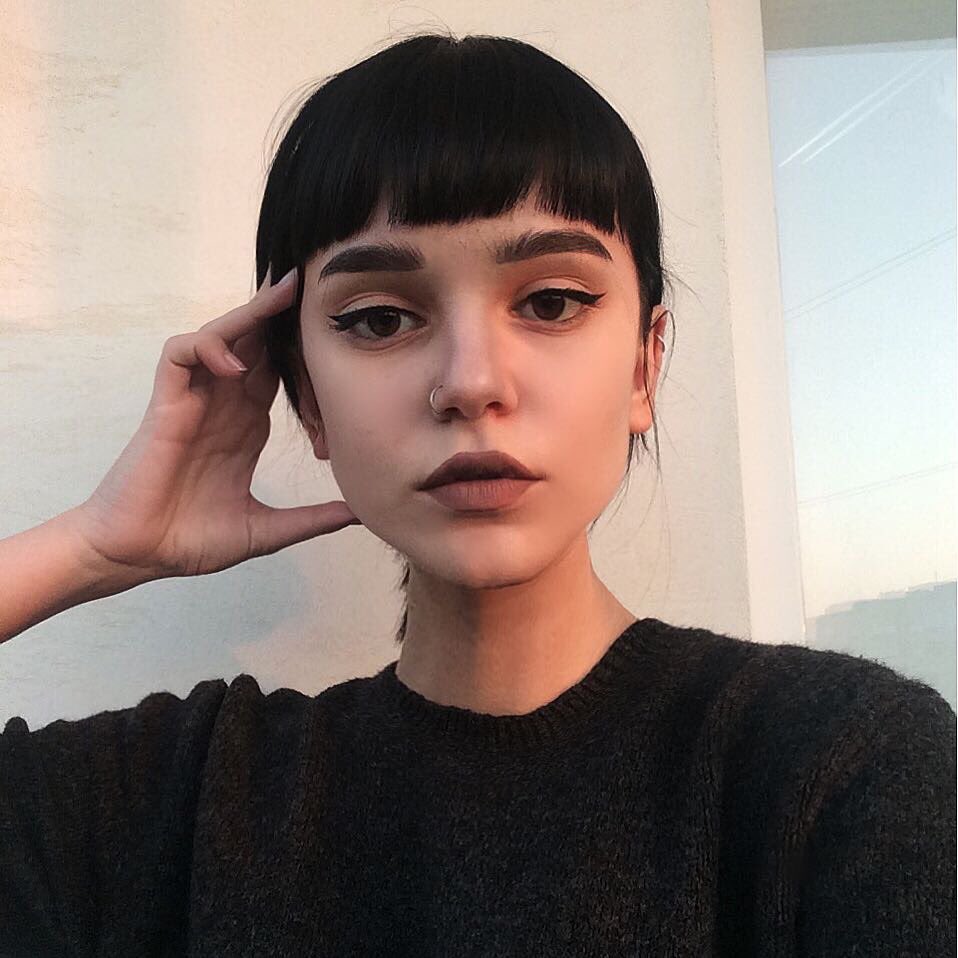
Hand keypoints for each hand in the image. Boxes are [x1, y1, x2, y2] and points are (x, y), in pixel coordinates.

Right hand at [69, 268, 360, 581]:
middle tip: (316, 286)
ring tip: (283, 296)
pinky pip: (180, 354)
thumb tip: (359, 513)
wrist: (139, 556)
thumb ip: (310, 519)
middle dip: (282, 315)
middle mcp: (224, 407)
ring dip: (249, 315)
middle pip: (255, 344)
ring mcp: (195, 401)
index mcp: (246, 428)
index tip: (341, 335)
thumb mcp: (265, 530)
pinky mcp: (166, 404)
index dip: (305, 352)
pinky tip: (234, 365)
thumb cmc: (190, 540)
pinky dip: (206, 347)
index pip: (280, 373)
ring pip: (220, 337)